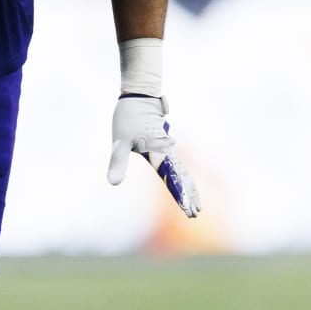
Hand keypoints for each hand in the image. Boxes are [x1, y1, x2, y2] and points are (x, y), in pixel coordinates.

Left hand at [107, 94, 200, 216]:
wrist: (140, 95)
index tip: (188, 210)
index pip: (172, 179)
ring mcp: (168, 149)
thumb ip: (118, 162)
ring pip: (183, 172)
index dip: (180, 195)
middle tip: (195, 214)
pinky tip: (186, 184)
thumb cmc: (128, 117)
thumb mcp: (120, 141)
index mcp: (159, 153)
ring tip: (197, 205)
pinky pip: (178, 166)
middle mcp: (167, 152)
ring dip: (189, 188)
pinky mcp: (165, 146)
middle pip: (182, 178)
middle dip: (189, 196)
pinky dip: (184, 178)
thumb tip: (114, 183)